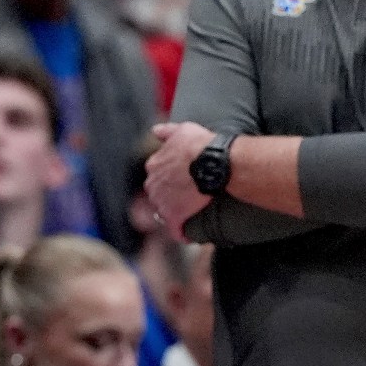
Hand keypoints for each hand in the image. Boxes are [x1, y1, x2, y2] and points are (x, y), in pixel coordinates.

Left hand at [145, 121, 216, 241]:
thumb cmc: (200, 143)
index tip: (183, 181)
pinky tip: (190, 235)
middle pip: (159, 195)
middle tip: (188, 198)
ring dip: (176, 214)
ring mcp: (161, 202)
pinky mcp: (174, 217)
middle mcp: (152, 184)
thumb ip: (167, 131)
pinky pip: (176, 230)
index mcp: (153, 165)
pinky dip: (182, 233)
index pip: (158, 176)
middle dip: (170, 198)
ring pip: (165, 212)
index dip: (170, 180)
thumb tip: (155, 130)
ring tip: (191, 214)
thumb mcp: (182, 129)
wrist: (212, 161)